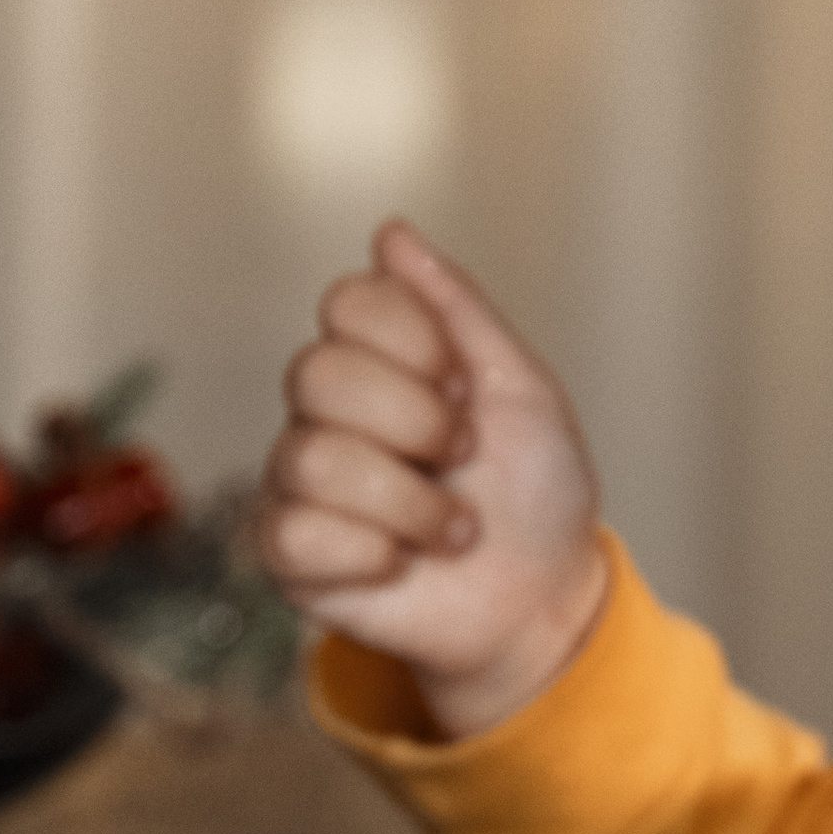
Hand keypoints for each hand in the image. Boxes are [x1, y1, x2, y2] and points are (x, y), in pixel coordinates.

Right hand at [261, 218, 607, 737]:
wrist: (543, 601)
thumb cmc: (535, 495)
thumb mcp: (521, 388)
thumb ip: (457, 309)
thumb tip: (391, 232)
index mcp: (377, 358)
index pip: (348, 302)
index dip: (419, 346)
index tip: (470, 392)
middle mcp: (325, 409)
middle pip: (316, 371)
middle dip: (418, 423)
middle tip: (462, 459)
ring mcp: (300, 480)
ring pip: (314, 458)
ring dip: (413, 505)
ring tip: (454, 530)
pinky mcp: (289, 554)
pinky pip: (297, 532)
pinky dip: (373, 554)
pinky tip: (401, 565)